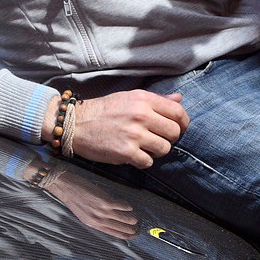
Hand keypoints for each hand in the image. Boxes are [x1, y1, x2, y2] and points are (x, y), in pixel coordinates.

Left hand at [40, 166, 139, 238]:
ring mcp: (101, 211)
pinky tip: (129, 206)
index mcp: (92, 224)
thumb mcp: (83, 213)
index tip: (131, 236)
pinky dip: (126, 206)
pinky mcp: (104, 201)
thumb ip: (95, 217)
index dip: (123, 236)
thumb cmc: (73, 197)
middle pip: (118, 228)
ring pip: (121, 218)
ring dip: (130, 219)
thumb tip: (109, 219)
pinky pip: (120, 206)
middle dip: (129, 230)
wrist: (65, 186)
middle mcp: (97, 220)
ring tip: (136, 219)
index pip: (112, 233)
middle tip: (137, 230)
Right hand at [42, 89, 189, 167]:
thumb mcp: (129, 98)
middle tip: (159, 139)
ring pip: (164, 149)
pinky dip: (143, 161)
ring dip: (157, 151)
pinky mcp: (126, 152)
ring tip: (145, 147)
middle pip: (175, 132)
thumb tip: (179, 98)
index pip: (178, 112)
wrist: (76, 124)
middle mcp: (141, 115)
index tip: (179, 128)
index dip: (183, 123)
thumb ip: (156, 99)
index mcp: (143, 99)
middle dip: (170, 139)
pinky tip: (134, 155)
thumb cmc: (103, 111)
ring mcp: (134, 134)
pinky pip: (148, 162)